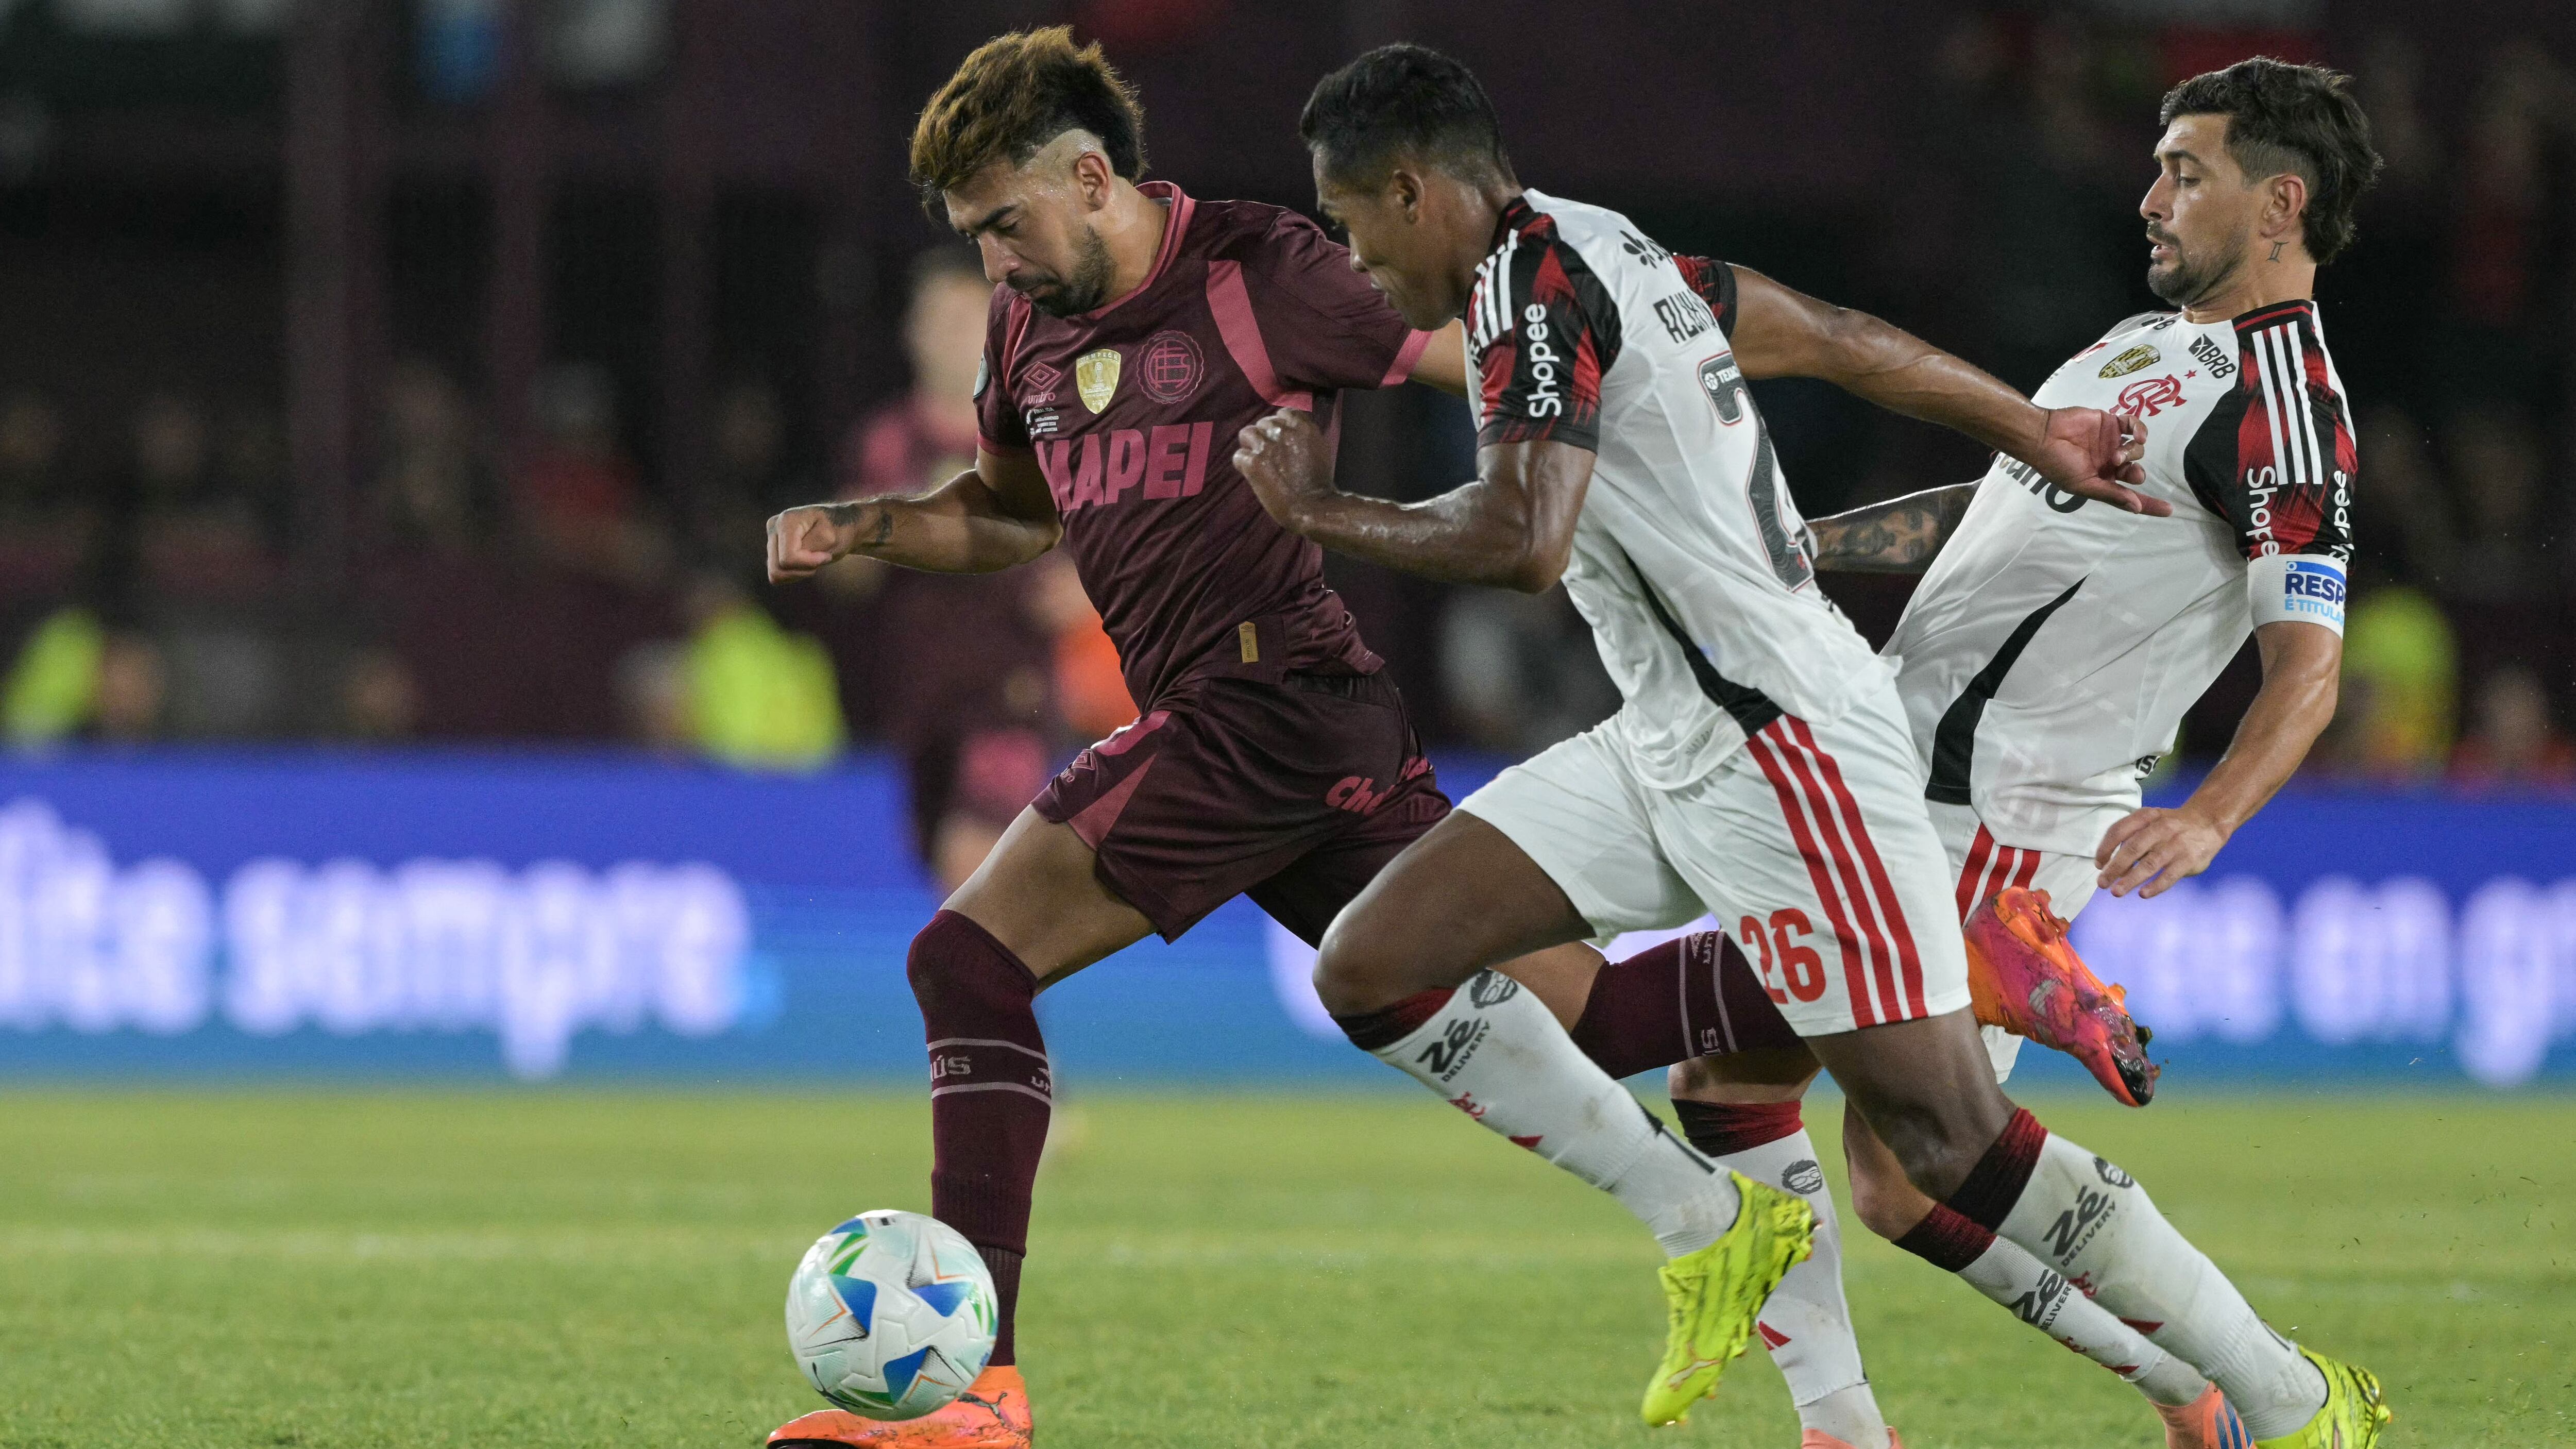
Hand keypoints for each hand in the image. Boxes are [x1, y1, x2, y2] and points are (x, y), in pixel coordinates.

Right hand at [766, 503, 858, 582]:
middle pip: (778, 567)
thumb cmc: (839, 530)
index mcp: (786, 520)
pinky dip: (793, 575)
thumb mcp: (831, 537)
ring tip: (814, 561)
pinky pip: (777, 576)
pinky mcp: (772, 550)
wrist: (840, 527)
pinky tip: (806, 564)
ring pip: (775, 574)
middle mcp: (774, 527)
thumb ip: (810, 547)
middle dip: (803, 570)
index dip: (809, 563)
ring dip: (798, 573)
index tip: (826, 556)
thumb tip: (787, 560)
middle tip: (821, 559)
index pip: (788, 558)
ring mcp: (771, 538)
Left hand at [1231, 409, 1336, 528]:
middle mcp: (1284, 432)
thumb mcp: (1319, 450)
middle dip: (1265, 437)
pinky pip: (1239, 456)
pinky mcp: (1254, 463)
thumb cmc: (1320, 484)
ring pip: (1247, 434)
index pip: (1283, 413)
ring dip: (1251, 446)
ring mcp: (1267, 446)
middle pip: (1264, 423)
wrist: (1314, 508)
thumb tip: (1290, 433)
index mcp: (1303, 427)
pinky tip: (1251, 474)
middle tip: (1269, 455)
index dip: (1279, 425)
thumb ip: (1304, 436)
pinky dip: (1243, 464)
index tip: (1280, 439)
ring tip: (1258, 462)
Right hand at [2028, 408, 2169, 516]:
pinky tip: (2137, 435)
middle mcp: (2110, 463)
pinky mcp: (2111, 423)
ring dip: (2132, 452)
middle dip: (2136, 473)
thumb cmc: (2058, 464)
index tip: (2170, 511)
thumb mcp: (2083, 485)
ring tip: (2116, 454)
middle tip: (2126, 470)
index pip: (2130, 495)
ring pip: (2138, 448)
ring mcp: (2111, 442)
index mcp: (2102, 481)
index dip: (2149, 504)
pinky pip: (2133, 425)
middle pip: (2136, 471)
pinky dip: (2140, 429)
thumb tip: (2136, 508)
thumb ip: (2110, 494)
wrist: (2044, 435)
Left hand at [2094, 805, 2228, 897]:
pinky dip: (2155, 886)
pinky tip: (2143, 894)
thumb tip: (2108, 865)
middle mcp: (2160, 828)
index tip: (2099, 864)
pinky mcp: (2189, 859)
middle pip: (2132, 849)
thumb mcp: (2150, 821)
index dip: (2105, 848)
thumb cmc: (2170, 826)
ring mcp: (2175, 844)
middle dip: (2114, 868)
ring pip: (2149, 864)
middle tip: (2102, 883)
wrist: (2208, 823)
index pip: (2119, 830)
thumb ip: (2131, 838)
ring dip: (2131, 879)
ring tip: (2117, 891)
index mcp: (2146, 817)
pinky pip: (2169, 875)